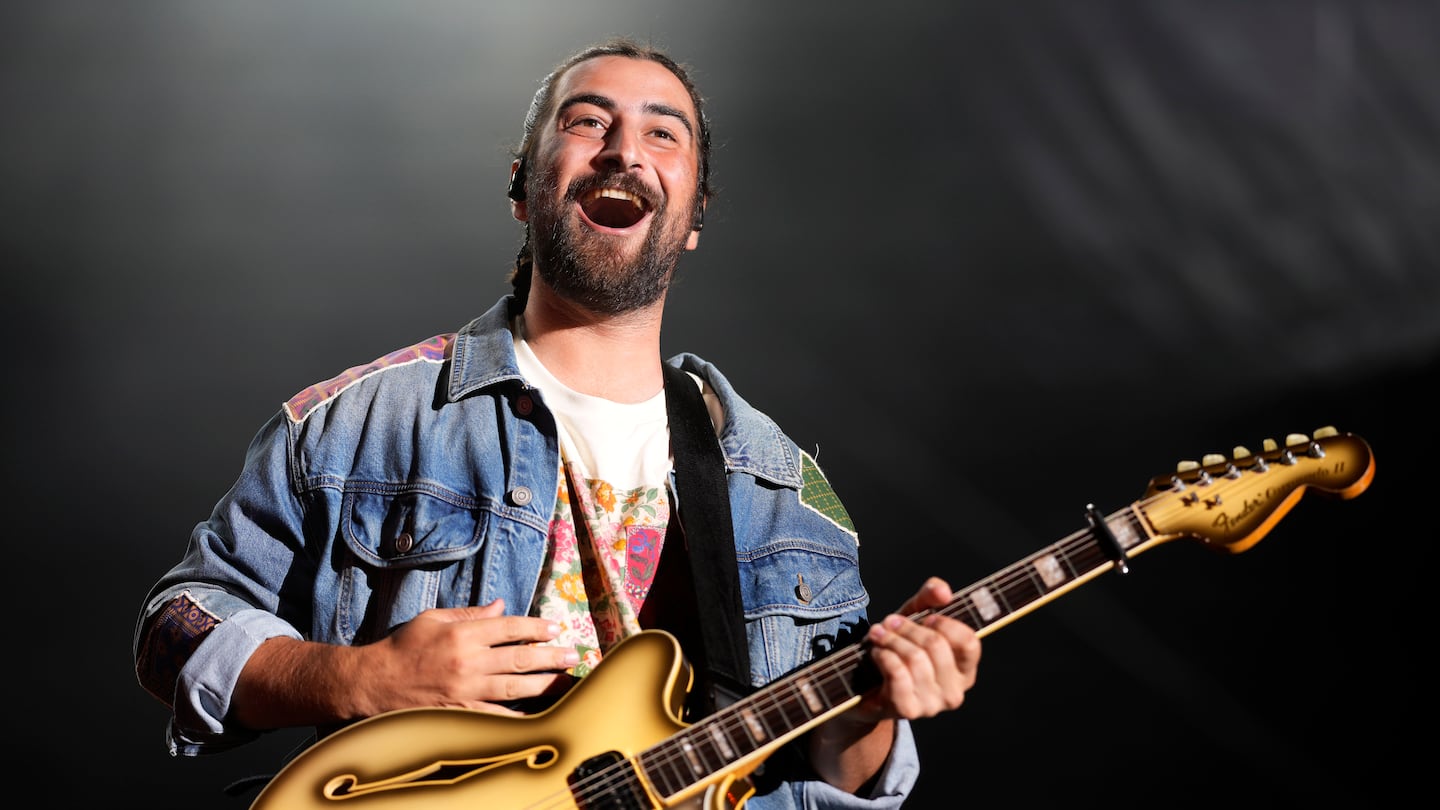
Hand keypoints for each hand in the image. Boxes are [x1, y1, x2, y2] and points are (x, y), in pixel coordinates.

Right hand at [364, 599, 578, 716]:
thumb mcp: (434, 619)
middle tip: (573, 654)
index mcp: (462, 635)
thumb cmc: (404, 647)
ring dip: (545, 683)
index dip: (536, 628)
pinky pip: (497, 715)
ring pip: (516, 687)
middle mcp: (468, 662)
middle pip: (520, 658)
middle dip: (551, 656)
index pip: (509, 628)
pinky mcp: (462, 713)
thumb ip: (470, 614)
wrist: (375, 683)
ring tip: (565, 680)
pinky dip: (519, 714)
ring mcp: (466, 690)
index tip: (556, 629)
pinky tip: (539, 712)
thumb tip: (501, 606)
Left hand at [852, 576, 979, 722]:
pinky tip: (876, 653)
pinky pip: (899, 674)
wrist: (864, 684)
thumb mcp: (915, 617)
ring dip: (891, 640)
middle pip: (936, 645)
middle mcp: (955, 692)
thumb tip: (943, 591)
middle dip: (908, 628)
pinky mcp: (908, 711)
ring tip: (877, 635)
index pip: (969, 642)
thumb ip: (930, 597)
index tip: (926, 617)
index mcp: (964, 670)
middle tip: (889, 622)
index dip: (945, 623)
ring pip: (915, 659)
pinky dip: (884, 657)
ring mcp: (933, 705)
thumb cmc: (897, 648)